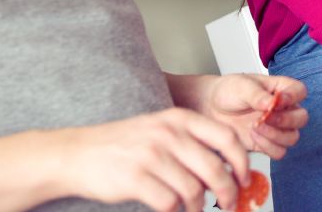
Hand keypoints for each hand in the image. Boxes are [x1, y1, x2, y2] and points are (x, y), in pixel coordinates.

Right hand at [56, 108, 249, 211]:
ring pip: (195, 191)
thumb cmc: (124, 145)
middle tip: (229, 205)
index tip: (244, 180)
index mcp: (179, 118)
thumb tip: (229, 168)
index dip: (242, 164)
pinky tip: (172, 211)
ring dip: (199, 207)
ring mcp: (151, 156)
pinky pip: (170, 204)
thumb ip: (192, 142)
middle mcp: (168, 133)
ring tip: (194, 210)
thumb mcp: (161, 129)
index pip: (227, 139)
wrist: (78, 153)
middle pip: (215, 169)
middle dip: (228, 193)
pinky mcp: (136, 178)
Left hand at [201, 74, 307, 159]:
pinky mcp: (267, 143)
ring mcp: (276, 128)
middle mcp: (283, 109)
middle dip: (286, 121)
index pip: (300, 92)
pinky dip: (268, 147)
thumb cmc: (228, 91)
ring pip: (292, 138)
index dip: (293, 98)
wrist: (211, 108)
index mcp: (280, 89)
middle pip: (301, 118)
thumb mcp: (241, 86)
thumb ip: (258, 94)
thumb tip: (272, 103)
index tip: (276, 102)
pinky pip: (279, 151)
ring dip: (276, 135)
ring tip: (255, 127)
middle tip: (266, 118)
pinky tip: (253, 136)